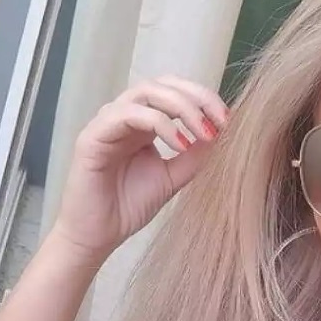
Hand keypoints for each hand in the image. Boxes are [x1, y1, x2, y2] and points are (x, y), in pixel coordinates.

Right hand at [52, 75, 227, 262]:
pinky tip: (179, 144)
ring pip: (145, 92)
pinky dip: (158, 123)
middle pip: (162, 83)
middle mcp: (125, 117)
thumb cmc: (130, 206)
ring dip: (181, 107)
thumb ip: (195, 156)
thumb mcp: (174, 177)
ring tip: (203, 133)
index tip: (228, 119)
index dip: (203, 98)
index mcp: (144, 123)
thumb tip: (222, 134)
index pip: (174, 91)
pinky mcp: (92, 136)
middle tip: (221, 119)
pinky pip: (126, 115)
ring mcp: (107, 123)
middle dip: (197, 96)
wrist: (98, 236)